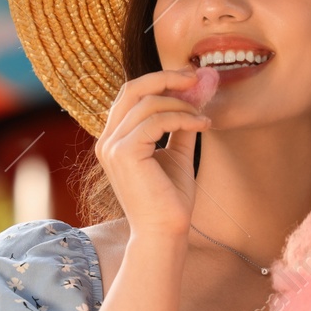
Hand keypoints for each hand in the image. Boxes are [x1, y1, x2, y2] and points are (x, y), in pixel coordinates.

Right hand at [95, 67, 213, 242]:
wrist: (165, 232)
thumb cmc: (169, 199)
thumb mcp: (176, 154)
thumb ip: (179, 126)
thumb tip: (195, 97)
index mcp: (114, 140)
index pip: (131, 95)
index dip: (160, 81)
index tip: (191, 80)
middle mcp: (107, 141)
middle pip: (132, 89)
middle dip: (167, 78)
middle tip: (197, 77)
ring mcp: (112, 147)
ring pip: (148, 104)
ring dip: (182, 105)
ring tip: (203, 118)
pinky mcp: (123, 153)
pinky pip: (156, 120)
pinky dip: (183, 118)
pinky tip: (203, 125)